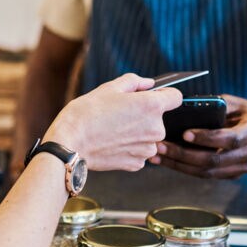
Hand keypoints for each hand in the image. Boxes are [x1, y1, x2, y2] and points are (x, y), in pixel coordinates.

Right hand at [42, 73, 181, 171]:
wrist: (70, 144)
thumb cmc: (87, 113)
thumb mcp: (109, 88)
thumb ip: (135, 82)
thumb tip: (148, 84)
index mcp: (152, 106)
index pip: (176, 97)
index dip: (164, 94)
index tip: (151, 96)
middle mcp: (156, 129)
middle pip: (159, 118)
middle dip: (144, 115)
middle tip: (120, 113)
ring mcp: (147, 149)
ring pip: (149, 136)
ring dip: (137, 133)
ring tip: (113, 129)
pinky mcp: (137, 164)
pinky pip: (139, 151)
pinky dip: (129, 147)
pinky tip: (112, 142)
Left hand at [149, 94, 246, 178]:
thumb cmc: (244, 112)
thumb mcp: (234, 102)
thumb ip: (215, 105)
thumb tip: (184, 107)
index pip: (231, 139)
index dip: (208, 138)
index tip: (185, 133)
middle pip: (215, 160)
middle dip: (184, 155)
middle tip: (161, 146)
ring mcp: (243, 167)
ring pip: (208, 173)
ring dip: (180, 166)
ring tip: (158, 156)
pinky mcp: (232, 174)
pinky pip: (207, 175)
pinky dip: (185, 169)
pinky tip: (168, 162)